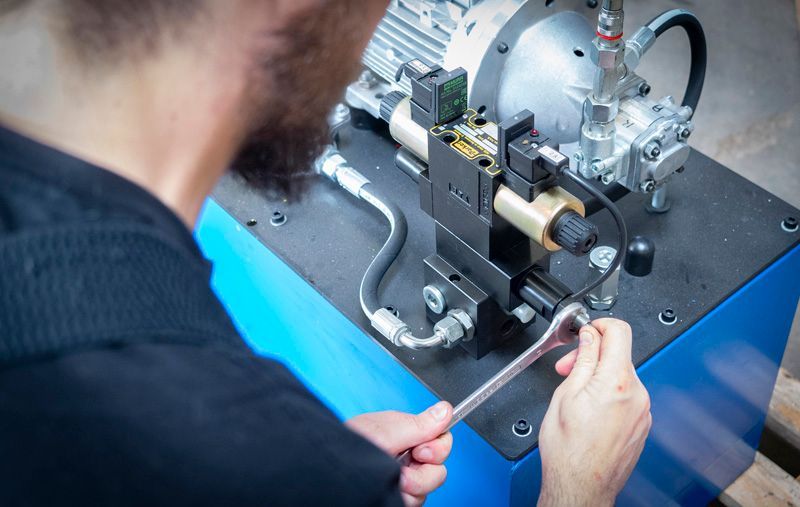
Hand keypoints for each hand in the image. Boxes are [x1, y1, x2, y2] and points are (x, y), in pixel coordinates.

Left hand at [346, 402, 452, 506]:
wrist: (329, 476)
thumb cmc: (348, 448)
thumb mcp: (385, 431)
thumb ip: (418, 424)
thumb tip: (445, 410)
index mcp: (403, 434)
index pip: (440, 439)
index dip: (437, 447)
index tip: (420, 450)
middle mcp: (404, 457)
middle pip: (439, 467)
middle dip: (424, 472)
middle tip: (402, 470)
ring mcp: (400, 479)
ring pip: (429, 487)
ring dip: (412, 487)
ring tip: (390, 481)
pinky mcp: (396, 496)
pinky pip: (416, 501)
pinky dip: (404, 499)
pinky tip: (389, 492)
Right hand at [538, 319, 650, 506]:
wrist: (581, 486)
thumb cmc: (569, 450)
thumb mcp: (566, 394)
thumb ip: (582, 359)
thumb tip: (589, 336)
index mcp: (617, 381)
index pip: (619, 331)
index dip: (599, 324)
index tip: (586, 330)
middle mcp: (638, 394)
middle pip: (619, 355)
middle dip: (592, 355)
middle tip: (568, 367)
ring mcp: (643, 411)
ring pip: (622, 376)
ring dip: (599, 376)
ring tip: (576, 393)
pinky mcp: (642, 424)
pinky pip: (627, 397)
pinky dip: (609, 394)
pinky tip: (589, 409)